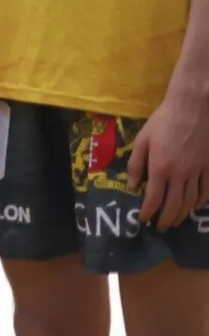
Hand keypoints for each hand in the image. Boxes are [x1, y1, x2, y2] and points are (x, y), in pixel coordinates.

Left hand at [129, 84, 208, 230]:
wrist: (192, 108)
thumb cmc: (163, 121)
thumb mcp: (142, 139)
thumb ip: (137, 164)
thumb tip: (133, 186)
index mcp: (161, 168)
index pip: (154, 198)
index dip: (148, 212)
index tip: (143, 220)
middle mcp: (181, 174)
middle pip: (175, 204)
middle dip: (166, 219)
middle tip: (160, 228)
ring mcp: (198, 171)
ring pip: (192, 201)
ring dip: (183, 214)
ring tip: (176, 221)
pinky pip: (207, 190)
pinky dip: (201, 201)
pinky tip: (196, 205)